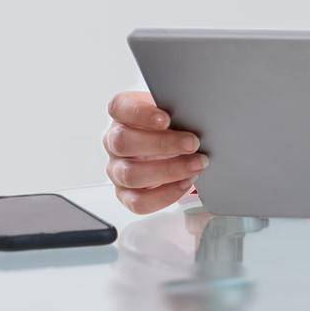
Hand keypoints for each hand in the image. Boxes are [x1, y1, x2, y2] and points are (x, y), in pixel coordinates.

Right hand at [103, 90, 207, 213]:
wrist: (168, 147)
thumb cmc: (169, 127)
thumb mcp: (171, 111)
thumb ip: (176, 110)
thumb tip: (196, 116)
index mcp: (121, 114)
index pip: (119, 108)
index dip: (141, 114)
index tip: (166, 119)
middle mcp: (113, 142)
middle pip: (124, 143)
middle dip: (162, 144)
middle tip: (192, 143)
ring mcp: (117, 169)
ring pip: (131, 175)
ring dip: (168, 171)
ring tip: (195, 165)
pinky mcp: (125, 194)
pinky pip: (138, 202)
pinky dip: (165, 195)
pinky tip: (185, 183)